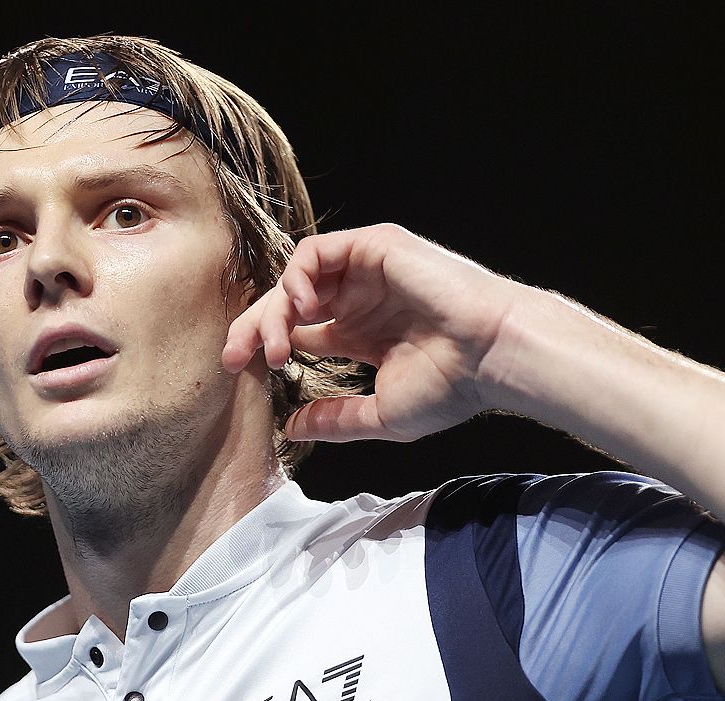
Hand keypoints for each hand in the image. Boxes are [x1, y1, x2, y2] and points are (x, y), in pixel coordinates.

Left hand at [222, 224, 523, 442]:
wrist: (491, 354)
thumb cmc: (452, 386)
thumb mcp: (382, 413)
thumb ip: (335, 419)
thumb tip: (291, 429)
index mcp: (361, 333)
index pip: (299, 330)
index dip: (267, 345)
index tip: (240, 369)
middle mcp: (360, 299)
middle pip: (288, 303)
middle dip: (254, 327)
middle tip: (233, 357)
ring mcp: (366, 271)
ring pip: (296, 278)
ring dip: (275, 310)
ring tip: (279, 347)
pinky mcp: (373, 246)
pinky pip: (314, 251)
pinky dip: (296, 277)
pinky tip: (301, 309)